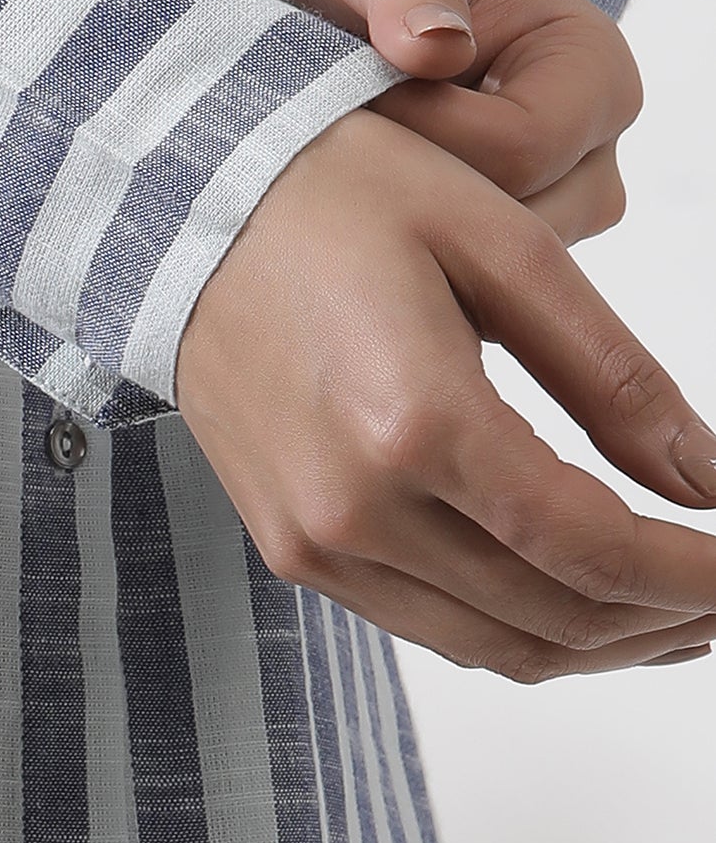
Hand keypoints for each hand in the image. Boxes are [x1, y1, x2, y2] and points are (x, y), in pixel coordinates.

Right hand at [175, 106, 715, 679]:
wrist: (180, 204)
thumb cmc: (340, 194)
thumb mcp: (500, 246)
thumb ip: (614, 375)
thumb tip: (713, 482)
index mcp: (414, 423)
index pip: (593, 550)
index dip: (698, 577)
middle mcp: (356, 509)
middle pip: (555, 620)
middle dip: (668, 621)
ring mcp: (314, 540)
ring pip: (498, 647)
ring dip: (603, 642)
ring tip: (677, 607)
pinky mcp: (291, 546)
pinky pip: (431, 625)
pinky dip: (521, 627)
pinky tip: (570, 588)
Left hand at [247, 0, 641, 247]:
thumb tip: (438, 49)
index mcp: (593, 67)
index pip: (523, 148)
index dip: (425, 134)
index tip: (349, 96)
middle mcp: (592, 147)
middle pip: (516, 221)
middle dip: (414, 185)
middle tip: (333, 131)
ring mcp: (552, 201)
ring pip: (484, 260)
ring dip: (403, 214)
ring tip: (343, 152)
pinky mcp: (500, 233)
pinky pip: (454, 273)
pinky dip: (398, 237)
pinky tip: (349, 189)